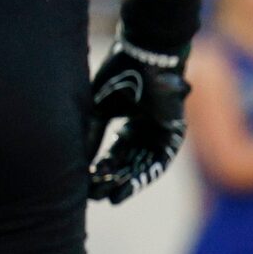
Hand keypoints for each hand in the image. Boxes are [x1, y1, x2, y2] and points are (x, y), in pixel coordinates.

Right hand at [86, 34, 190, 202]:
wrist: (147, 56)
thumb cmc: (122, 76)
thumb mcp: (99, 110)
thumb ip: (90, 136)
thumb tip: (78, 163)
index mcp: (129, 122)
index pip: (114, 154)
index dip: (100, 169)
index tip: (85, 184)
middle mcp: (146, 130)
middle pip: (129, 163)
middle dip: (112, 180)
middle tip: (95, 196)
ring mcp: (161, 131)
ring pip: (144, 165)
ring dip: (127, 182)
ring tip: (110, 197)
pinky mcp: (174, 132)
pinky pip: (161, 160)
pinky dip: (144, 174)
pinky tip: (127, 186)